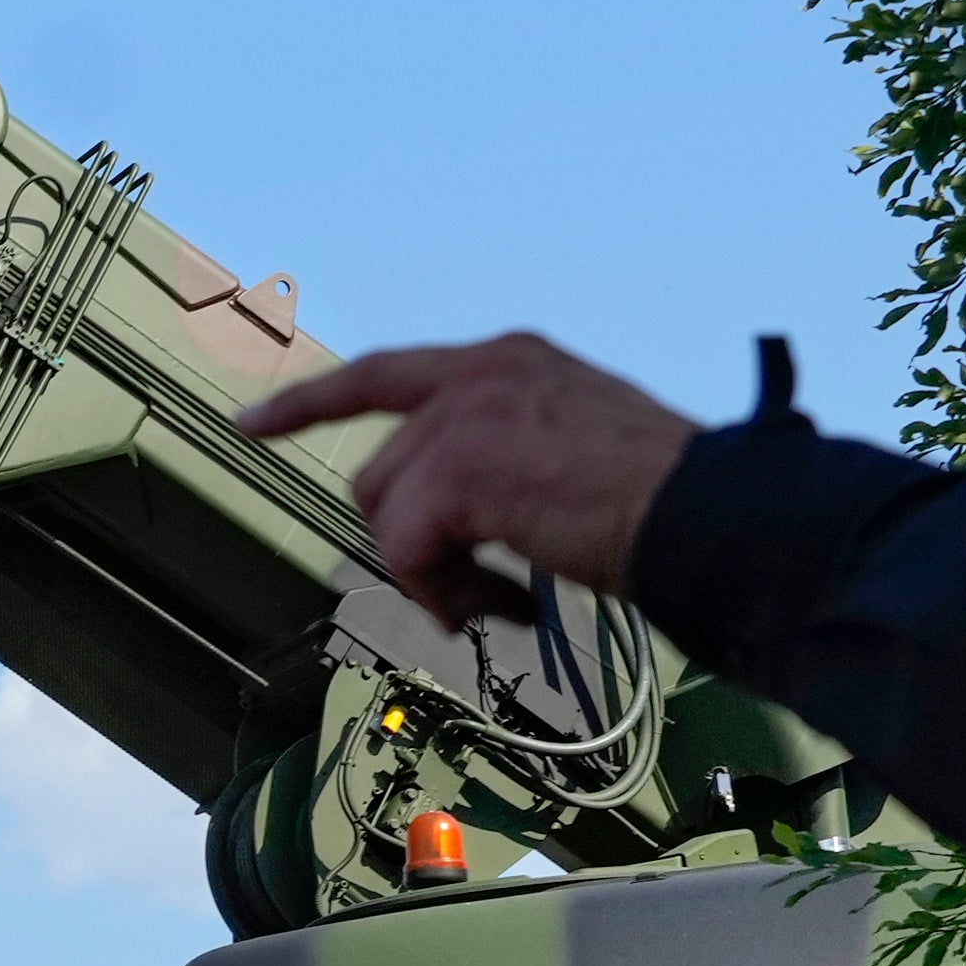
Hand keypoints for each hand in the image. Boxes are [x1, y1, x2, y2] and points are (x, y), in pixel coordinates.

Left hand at [234, 332, 709, 621]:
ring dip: (438, 577)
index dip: (313, 400)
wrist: (714, 516)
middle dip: (415, 545)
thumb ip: (508, 452)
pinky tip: (509, 604)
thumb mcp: (578, 444)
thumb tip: (450, 516)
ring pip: (390, 519)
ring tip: (503, 599)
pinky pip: (406, 552)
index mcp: (508, 361)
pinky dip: (446, 594)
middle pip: (382, 475)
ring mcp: (464, 418)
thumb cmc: (669, 500)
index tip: (252, 422)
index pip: (384, 373)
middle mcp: (479, 374)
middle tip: (482, 592)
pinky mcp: (457, 472)